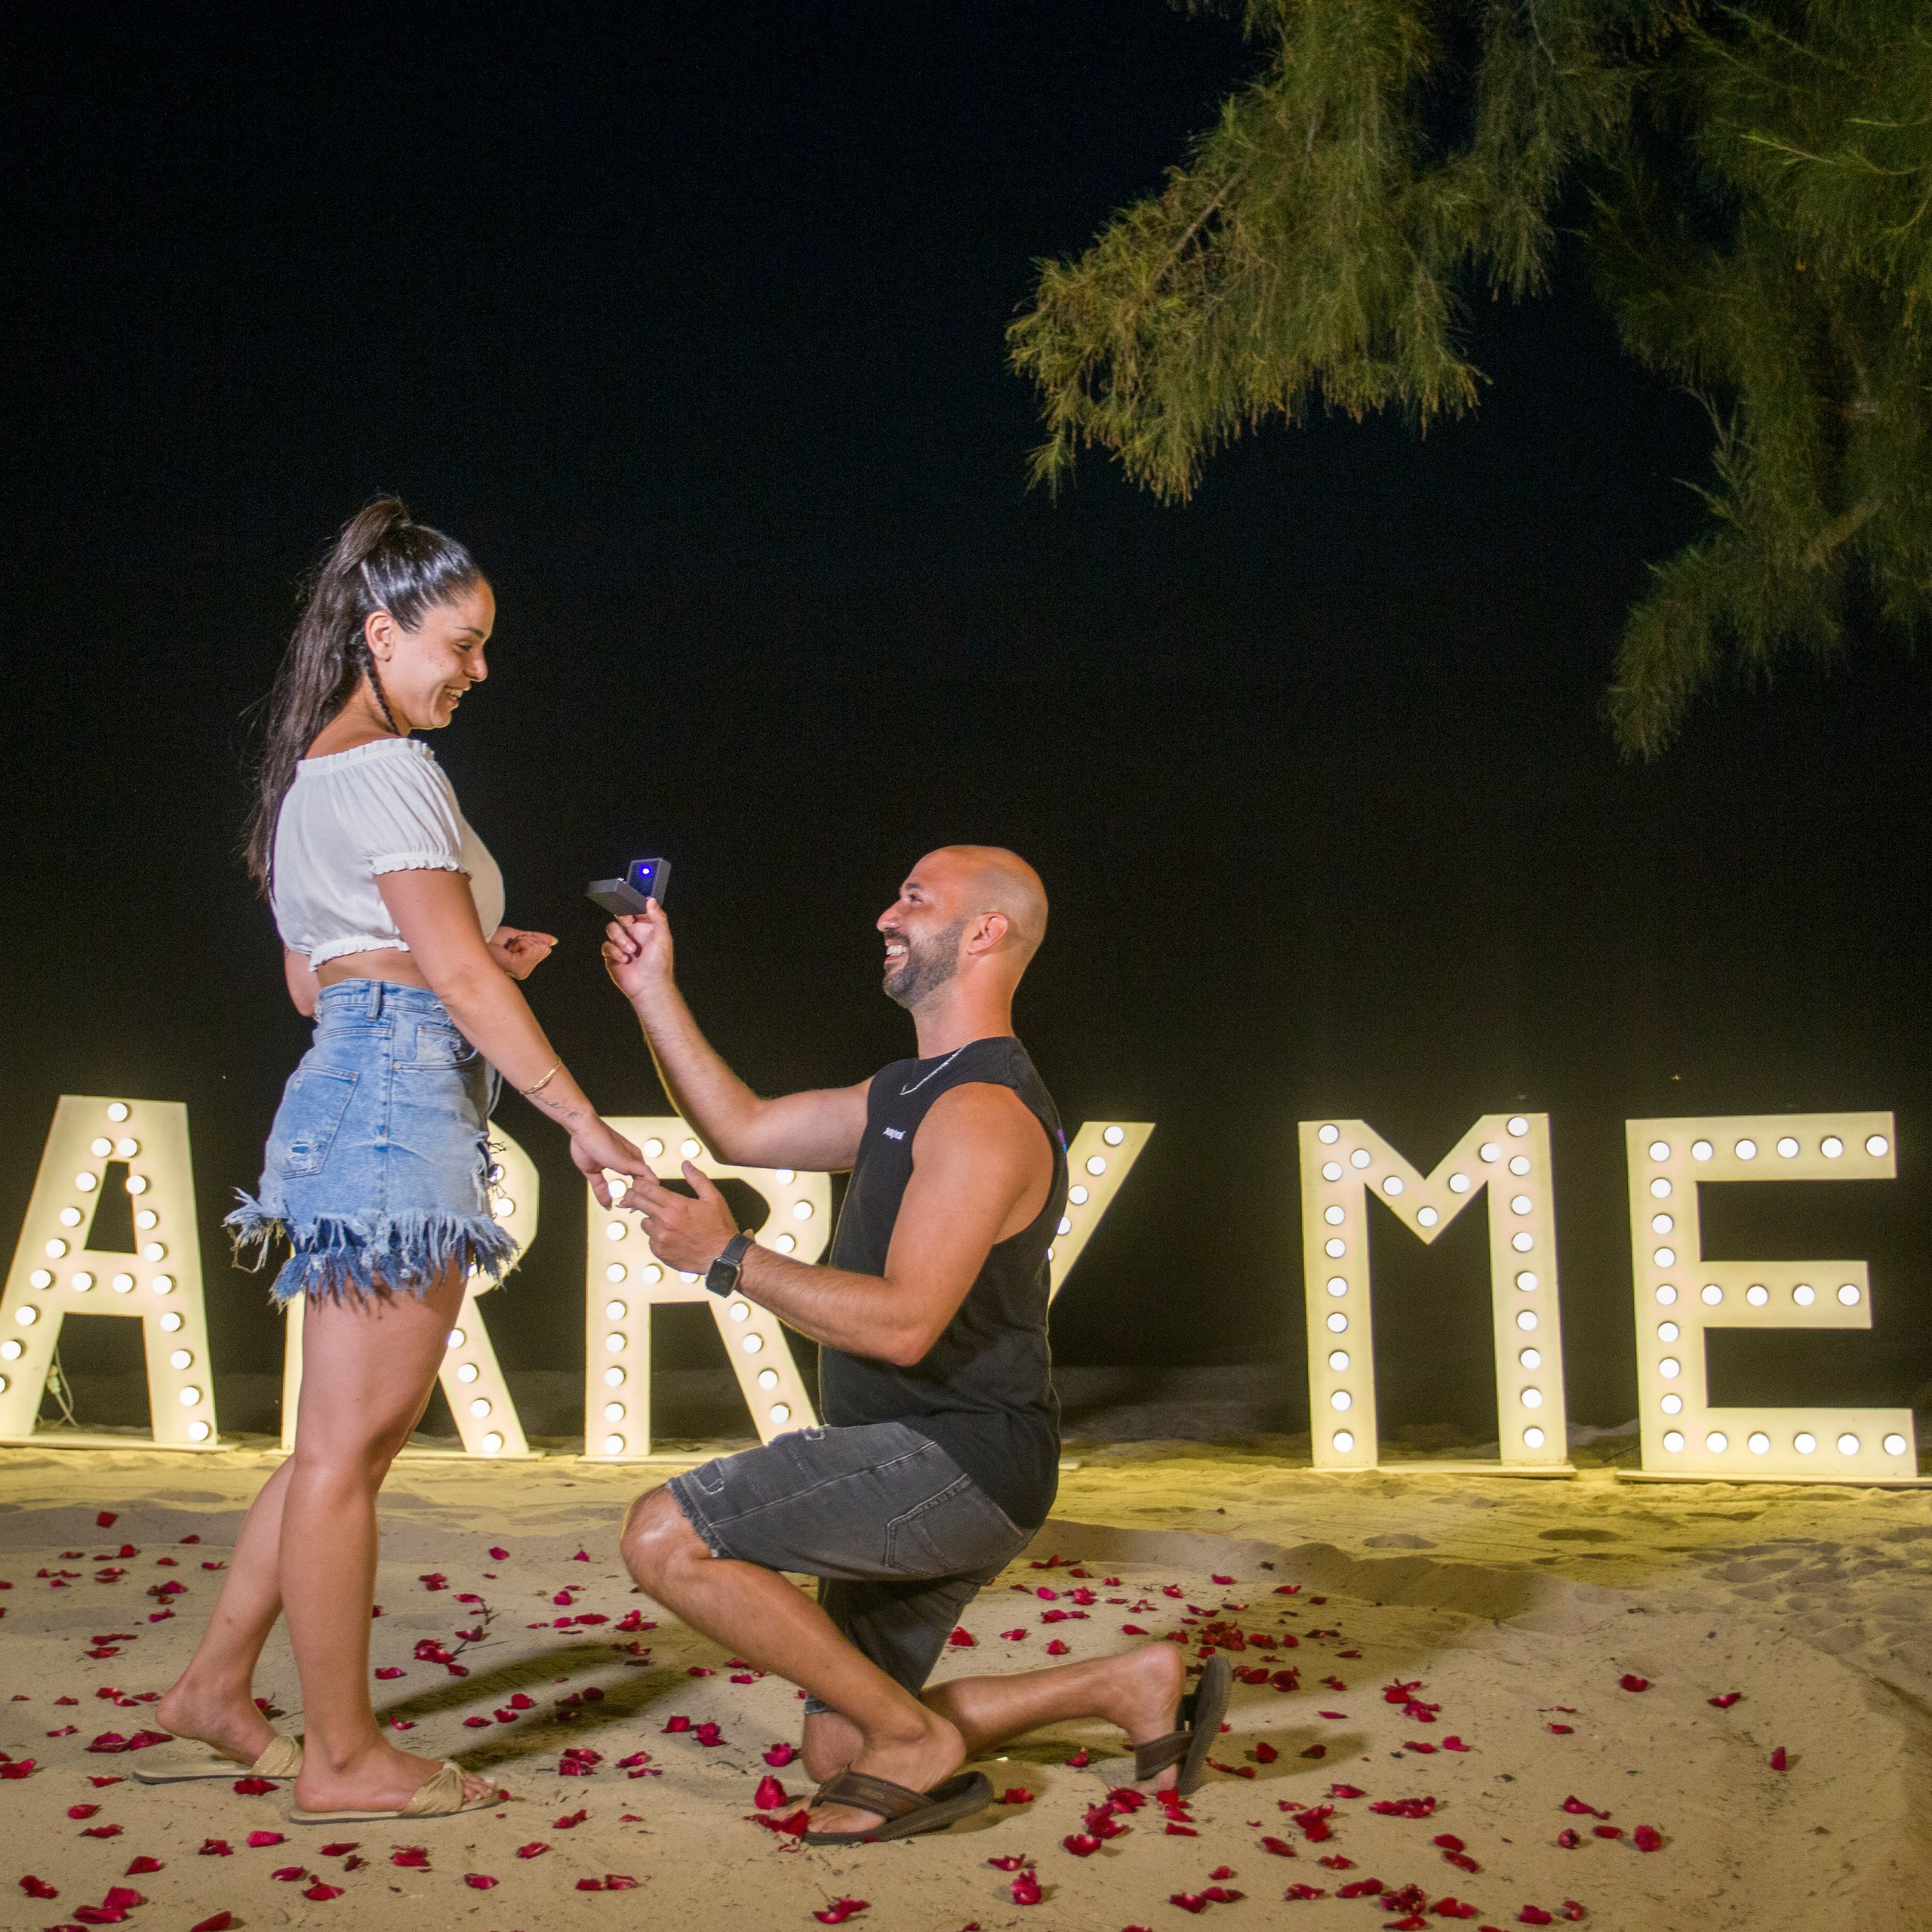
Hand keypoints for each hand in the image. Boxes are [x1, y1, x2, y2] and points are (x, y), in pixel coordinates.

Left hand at [489, 926, 557, 979]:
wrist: (478, 938)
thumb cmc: (490, 939)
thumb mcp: (518, 936)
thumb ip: (536, 939)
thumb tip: (553, 940)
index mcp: (523, 967)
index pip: (543, 949)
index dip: (530, 940)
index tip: (514, 943)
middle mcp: (523, 972)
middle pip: (543, 949)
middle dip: (527, 940)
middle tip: (511, 944)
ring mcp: (521, 971)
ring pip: (538, 948)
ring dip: (522, 941)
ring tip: (509, 946)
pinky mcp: (519, 967)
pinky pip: (532, 948)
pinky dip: (521, 942)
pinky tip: (509, 948)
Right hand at [569, 1118, 652, 1208]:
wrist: (583, 1128)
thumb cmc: (585, 1144)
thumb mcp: (592, 1172)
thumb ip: (601, 1188)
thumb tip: (607, 1204)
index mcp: (627, 1161)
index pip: (639, 1182)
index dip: (633, 1196)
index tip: (622, 1204)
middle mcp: (635, 1159)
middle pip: (647, 1184)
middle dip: (639, 1200)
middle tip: (626, 1207)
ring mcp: (635, 1160)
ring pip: (651, 1184)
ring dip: (642, 1198)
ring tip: (627, 1205)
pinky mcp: (632, 1161)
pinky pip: (649, 1178)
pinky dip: (645, 1192)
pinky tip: (632, 1199)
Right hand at [601, 903, 673, 1003]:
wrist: (649, 987)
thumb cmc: (659, 965)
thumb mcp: (663, 938)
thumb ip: (658, 917)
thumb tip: (651, 901)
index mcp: (646, 928)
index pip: (636, 910)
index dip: (632, 908)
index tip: (634, 911)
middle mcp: (634, 934)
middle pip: (620, 917)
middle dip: (622, 919)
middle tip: (628, 924)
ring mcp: (622, 944)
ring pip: (611, 929)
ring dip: (620, 939)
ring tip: (631, 951)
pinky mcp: (612, 955)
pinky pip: (606, 945)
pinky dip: (614, 951)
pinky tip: (624, 959)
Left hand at [623, 1160, 740, 1273]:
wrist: (722, 1257)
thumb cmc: (719, 1228)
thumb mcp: (713, 1198)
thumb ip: (697, 1179)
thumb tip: (686, 1165)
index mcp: (676, 1205)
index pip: (646, 1189)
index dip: (639, 1183)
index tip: (638, 1183)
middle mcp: (664, 1221)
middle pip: (637, 1202)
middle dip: (633, 1195)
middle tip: (634, 1194)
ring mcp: (660, 1238)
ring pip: (644, 1222)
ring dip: (650, 1218)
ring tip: (666, 1220)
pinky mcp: (659, 1251)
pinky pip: (650, 1238)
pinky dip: (657, 1235)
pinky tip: (671, 1235)